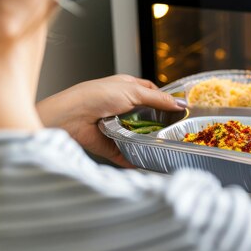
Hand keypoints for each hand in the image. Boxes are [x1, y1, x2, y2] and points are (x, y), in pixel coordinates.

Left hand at [36, 74, 183, 166]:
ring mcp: (117, 126)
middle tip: (177, 131)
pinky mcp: (110, 144)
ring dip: (149, 142)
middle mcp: (122, 107)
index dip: (165, 100)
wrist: (70, 117)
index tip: (180, 111)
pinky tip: (147, 162)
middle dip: (160, 124)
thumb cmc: (96, 96)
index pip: (152, 93)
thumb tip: (179, 105)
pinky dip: (135, 159)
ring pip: (139, 136)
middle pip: (148, 116)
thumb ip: (158, 99)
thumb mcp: (133, 91)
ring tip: (166, 147)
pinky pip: (126, 153)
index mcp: (127, 88)